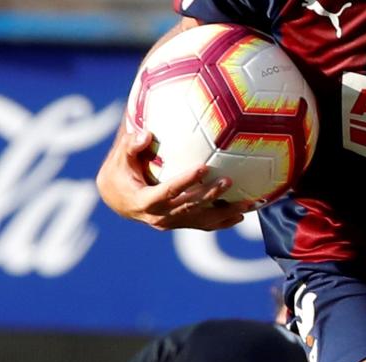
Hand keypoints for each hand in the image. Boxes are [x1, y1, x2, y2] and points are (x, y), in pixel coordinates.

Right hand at [95, 129, 256, 230]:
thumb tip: (145, 133)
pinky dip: (222, 221)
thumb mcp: (119, 158)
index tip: (203, 168)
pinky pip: (203, 225)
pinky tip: (241, 215)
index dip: (185, 181)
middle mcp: (159, 217)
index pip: (167, 192)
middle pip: (189, 207)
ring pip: (201, 220)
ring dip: (225, 212)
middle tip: (229, 181)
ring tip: (248, 203)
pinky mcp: (179, 224)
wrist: (117, 200)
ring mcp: (171, 223)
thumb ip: (131, 145)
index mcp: (144, 201)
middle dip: (210, 195)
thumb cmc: (119, 172)